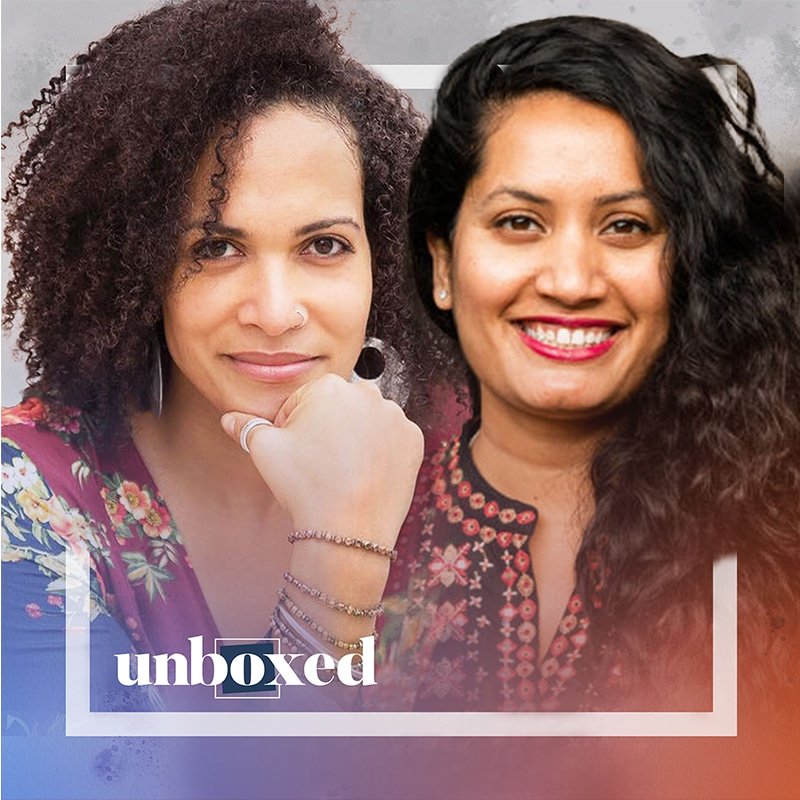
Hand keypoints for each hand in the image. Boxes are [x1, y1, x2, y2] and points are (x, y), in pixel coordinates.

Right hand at [221, 373, 423, 544]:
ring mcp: (396, 417)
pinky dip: (381, 453)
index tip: (297, 454)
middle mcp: (368, 393)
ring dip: (356, 439)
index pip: (305, 402)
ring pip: (367, 422)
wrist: (348, 530)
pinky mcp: (414, 440)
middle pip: (339, 409)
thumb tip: (229, 419)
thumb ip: (246, 427)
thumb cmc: (305, 486)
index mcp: (330, 387)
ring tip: (343, 472)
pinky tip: (366, 474)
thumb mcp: (265, 452)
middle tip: (319, 465)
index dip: (293, 429)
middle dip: (327, 430)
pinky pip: (392, 440)